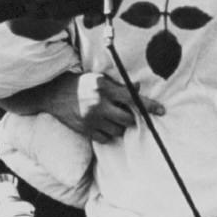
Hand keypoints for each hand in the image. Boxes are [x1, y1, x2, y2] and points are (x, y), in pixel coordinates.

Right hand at [47, 72, 163, 143]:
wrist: (53, 94)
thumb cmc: (80, 83)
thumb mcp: (99, 78)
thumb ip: (119, 84)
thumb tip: (139, 87)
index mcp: (104, 88)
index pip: (132, 98)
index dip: (149, 105)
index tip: (162, 110)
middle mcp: (98, 104)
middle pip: (128, 119)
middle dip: (131, 118)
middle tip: (126, 113)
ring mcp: (91, 119)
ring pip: (118, 131)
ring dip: (120, 126)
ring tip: (112, 118)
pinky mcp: (85, 130)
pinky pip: (106, 139)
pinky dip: (108, 134)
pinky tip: (103, 125)